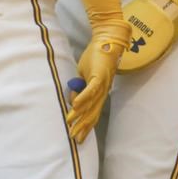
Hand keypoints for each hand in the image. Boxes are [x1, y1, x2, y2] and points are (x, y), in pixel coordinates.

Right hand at [66, 20, 130, 142]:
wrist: (107, 39)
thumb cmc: (96, 56)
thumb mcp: (84, 74)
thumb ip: (80, 88)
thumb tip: (73, 101)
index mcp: (100, 92)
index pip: (93, 113)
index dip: (86, 127)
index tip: (78, 138)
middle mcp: (103, 91)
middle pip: (93, 113)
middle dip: (82, 127)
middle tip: (74, 139)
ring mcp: (102, 84)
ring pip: (91, 104)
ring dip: (80, 115)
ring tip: (70, 125)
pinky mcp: (100, 75)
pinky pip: (91, 89)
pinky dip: (83, 98)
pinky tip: (75, 106)